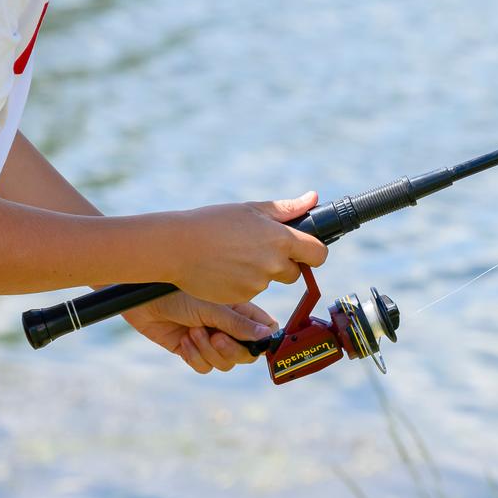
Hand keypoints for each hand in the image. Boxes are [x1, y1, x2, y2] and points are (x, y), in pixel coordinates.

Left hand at [124, 291, 278, 373]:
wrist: (142, 300)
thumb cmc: (178, 292)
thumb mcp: (212, 308)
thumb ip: (239, 324)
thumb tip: (269, 336)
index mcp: (238, 310)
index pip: (263, 332)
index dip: (261, 342)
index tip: (254, 345)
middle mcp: (227, 326)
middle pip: (245, 354)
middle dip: (230, 350)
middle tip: (216, 337)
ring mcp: (209, 339)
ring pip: (224, 364)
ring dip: (208, 351)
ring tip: (193, 332)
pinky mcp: (191, 351)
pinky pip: (203, 367)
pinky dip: (194, 356)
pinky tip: (183, 339)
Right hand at [168, 191, 328, 303]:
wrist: (178, 247)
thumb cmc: (213, 222)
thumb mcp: (250, 210)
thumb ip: (286, 208)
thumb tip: (313, 199)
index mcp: (280, 239)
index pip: (318, 254)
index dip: (313, 252)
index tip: (303, 249)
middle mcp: (273, 264)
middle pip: (295, 272)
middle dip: (283, 263)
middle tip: (257, 248)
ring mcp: (258, 284)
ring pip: (270, 280)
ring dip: (259, 271)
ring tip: (233, 255)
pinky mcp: (242, 298)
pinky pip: (251, 292)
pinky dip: (242, 282)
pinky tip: (224, 268)